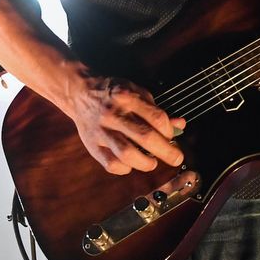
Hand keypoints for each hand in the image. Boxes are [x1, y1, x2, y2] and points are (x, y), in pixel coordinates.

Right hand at [67, 75, 184, 174]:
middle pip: (144, 137)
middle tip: (176, 158)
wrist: (80, 92)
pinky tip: (131, 164)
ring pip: (127, 154)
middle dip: (166, 151)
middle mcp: (113, 114)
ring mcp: (101, 130)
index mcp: (127, 97)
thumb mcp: (137, 92)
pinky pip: (110, 163)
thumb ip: (156, 109)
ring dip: (145, 163)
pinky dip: (125, 168)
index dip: (168, 130)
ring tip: (152, 162)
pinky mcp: (91, 144)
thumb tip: (179, 125)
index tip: (171, 135)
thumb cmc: (114, 93)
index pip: (155, 117)